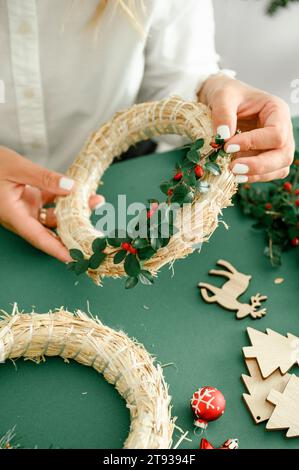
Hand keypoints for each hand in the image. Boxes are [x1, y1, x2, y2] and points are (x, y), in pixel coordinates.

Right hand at [0, 147, 103, 261]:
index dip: (58, 250)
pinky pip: (50, 202)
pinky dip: (64, 197)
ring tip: (95, 201)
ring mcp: (25, 208)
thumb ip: (44, 178)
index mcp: (13, 215)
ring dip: (74, 210)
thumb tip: (70, 187)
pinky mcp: (28, 198)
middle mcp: (20, 216)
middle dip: (74, 230)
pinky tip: (79, 191)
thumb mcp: (17, 168)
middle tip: (95, 230)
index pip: (39, 238)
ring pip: (54, 215)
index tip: (76, 259)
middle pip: (51, 229)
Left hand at [199, 75, 294, 182]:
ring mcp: (277, 145)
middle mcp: (282, 129)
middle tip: (232, 168)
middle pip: (283, 155)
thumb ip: (223, 114)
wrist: (222, 100)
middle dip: (259, 165)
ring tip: (233, 173)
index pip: (276, 133)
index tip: (228, 146)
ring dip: (257, 174)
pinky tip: (236, 176)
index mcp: (277, 110)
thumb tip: (222, 138)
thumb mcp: (222, 96)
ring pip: (279, 167)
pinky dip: (254, 177)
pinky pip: (268, 174)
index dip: (254, 143)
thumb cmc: (227, 94)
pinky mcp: (267, 157)